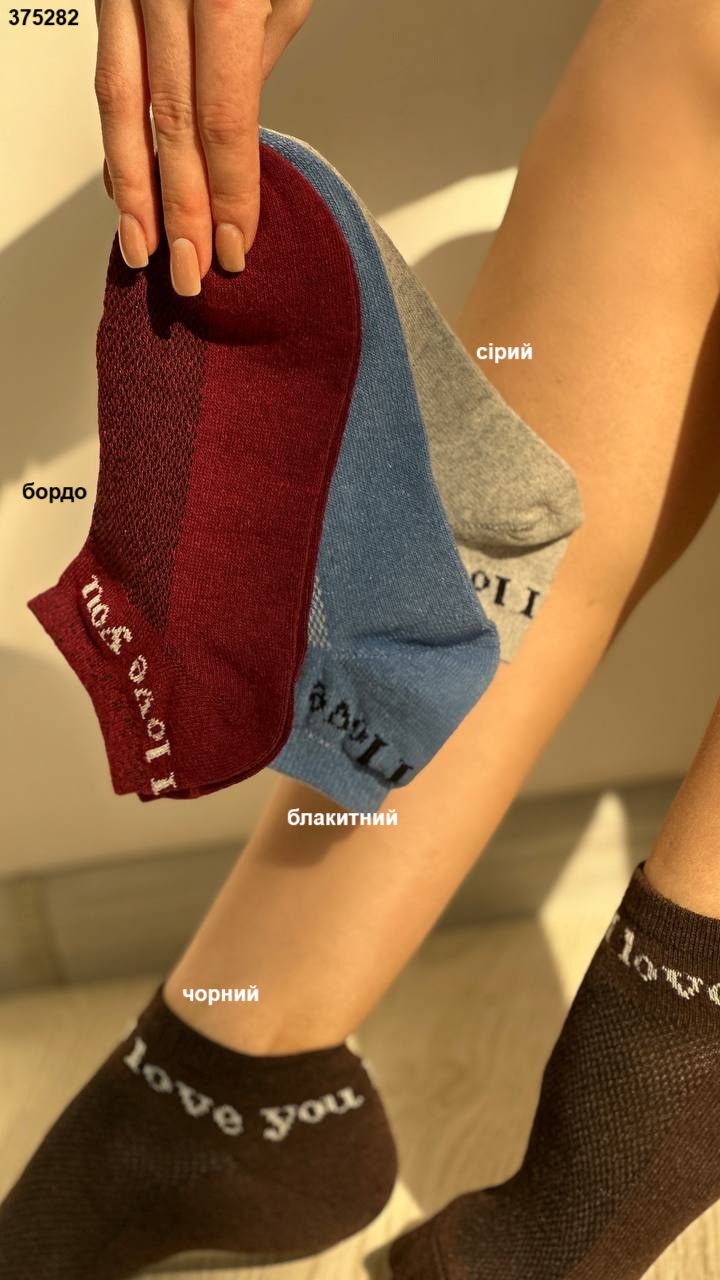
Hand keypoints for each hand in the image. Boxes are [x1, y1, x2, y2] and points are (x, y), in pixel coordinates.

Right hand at [94, 0, 313, 294]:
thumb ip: (254, 56)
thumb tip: (231, 131)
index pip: (221, 120)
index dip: (228, 192)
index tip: (237, 246)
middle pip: (167, 125)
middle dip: (180, 212)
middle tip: (190, 276)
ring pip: (121, 105)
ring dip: (132, 188)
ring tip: (143, 249)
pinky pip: (108, 73)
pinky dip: (117, 136)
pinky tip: (124, 182)